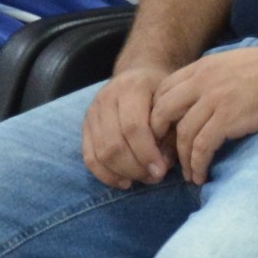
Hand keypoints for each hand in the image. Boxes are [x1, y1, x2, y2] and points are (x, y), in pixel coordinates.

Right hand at [82, 61, 179, 187]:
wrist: (139, 75)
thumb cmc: (161, 94)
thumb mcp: (172, 105)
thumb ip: (170, 133)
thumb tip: (162, 165)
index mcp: (132, 87)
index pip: (134, 127)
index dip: (147, 154)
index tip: (161, 171)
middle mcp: (107, 97)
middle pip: (115, 143)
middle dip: (135, 168)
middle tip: (155, 178)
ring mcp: (92, 112)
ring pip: (100, 153)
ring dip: (123, 173)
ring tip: (143, 179)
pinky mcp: (85, 127)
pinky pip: (89, 157)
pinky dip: (106, 175)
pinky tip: (124, 182)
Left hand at [149, 43, 257, 185]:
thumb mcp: (230, 63)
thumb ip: (210, 78)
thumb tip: (200, 101)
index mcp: (200, 68)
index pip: (163, 92)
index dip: (157, 116)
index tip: (164, 135)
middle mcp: (201, 82)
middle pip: (163, 113)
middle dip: (159, 139)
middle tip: (166, 157)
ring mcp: (213, 100)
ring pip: (182, 135)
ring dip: (182, 159)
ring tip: (188, 174)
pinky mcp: (228, 118)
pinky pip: (202, 147)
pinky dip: (197, 164)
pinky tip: (200, 175)